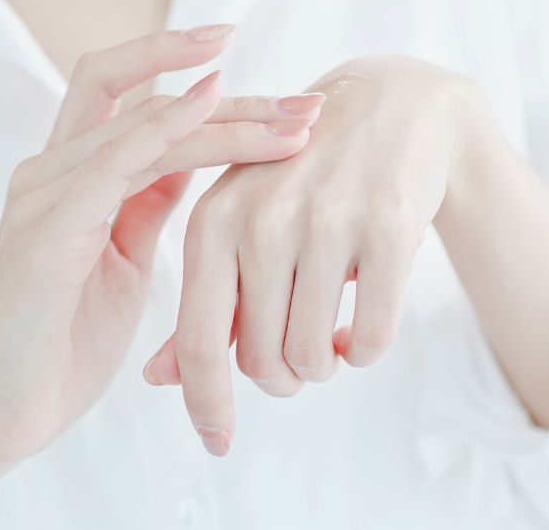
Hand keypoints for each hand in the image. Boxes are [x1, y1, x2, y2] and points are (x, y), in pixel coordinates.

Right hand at [0, 29, 323, 468]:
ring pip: (143, 126)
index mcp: (71, 177)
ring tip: (294, 121)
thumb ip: (147, 199)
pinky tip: (209, 106)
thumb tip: (190, 160)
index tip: (279, 94)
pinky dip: (163, 132)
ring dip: (225, 118)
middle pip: (146, 100)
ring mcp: (45, 196)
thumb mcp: (123, 254)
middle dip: (233, 97)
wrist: (5, 411)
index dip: (202, 82)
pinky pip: (111, 165)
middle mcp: (53, 171)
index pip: (137, 102)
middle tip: (308, 103)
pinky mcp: (45, 234)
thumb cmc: (65, 338)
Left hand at [145, 55, 475, 454]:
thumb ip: (205, 304)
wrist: (389, 109)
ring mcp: (326, 220)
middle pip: (260, 360)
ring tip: (331, 329)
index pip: (197, 338)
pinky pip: (373, 336)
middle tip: (299, 353)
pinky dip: (366, 347)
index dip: (205, 401)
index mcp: (214, 220)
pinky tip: (362, 320)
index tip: (217, 439)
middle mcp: (263, 219)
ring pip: (315, 355)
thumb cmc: (304, 178)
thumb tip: (158, 379)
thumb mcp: (242, 226)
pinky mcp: (389, 224)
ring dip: (324, 361)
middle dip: (282, 375)